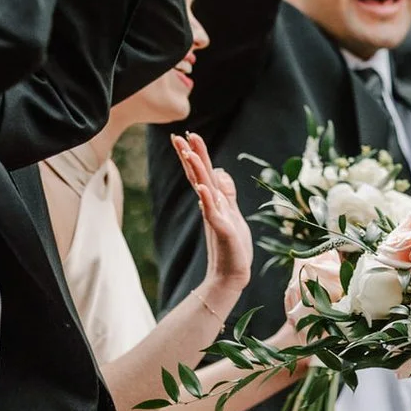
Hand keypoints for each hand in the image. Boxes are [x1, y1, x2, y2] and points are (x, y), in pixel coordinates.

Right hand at [172, 133, 252, 304]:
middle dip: (190, 156)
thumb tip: (221, 172)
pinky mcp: (222, 231)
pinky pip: (213, 213)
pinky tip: (203, 188)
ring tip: (189, 154)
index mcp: (215, 201)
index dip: (197, 154)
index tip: (188, 135)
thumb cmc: (232, 246)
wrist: (231, 275)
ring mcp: (215, 217)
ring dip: (197, 172)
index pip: (203, 173)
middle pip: (199, 176)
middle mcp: (212, 206)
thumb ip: (226, 194)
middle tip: (178, 137)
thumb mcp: (232, 214)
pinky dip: (208, 200)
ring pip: (204, 190)